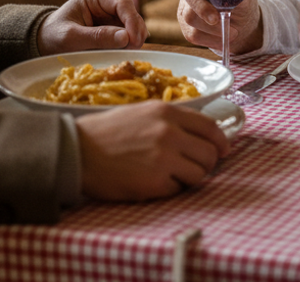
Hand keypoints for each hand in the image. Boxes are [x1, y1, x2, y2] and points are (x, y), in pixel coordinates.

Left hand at [37, 0, 146, 53]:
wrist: (46, 40)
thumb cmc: (54, 36)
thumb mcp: (72, 38)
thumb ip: (97, 37)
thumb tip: (126, 38)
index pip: (122, 4)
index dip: (132, 21)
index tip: (133, 40)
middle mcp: (107, 0)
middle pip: (131, 13)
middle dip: (135, 32)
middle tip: (134, 50)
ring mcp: (111, 12)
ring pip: (133, 24)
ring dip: (134, 38)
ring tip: (129, 52)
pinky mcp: (114, 25)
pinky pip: (128, 33)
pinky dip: (129, 43)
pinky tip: (126, 51)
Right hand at [76, 100, 229, 200]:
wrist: (77, 150)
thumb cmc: (106, 132)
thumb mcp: (142, 113)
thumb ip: (171, 120)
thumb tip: (200, 134)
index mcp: (167, 111)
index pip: (210, 127)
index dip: (221, 141)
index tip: (223, 150)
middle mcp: (169, 132)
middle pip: (210, 153)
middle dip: (207, 163)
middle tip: (196, 168)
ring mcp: (164, 157)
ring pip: (200, 173)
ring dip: (191, 177)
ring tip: (172, 176)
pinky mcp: (155, 182)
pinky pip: (180, 189)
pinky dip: (173, 189)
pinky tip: (155, 183)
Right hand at [167, 0, 263, 53]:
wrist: (244, 26)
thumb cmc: (243, 2)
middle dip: (202, 6)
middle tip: (217, 18)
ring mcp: (185, 6)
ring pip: (190, 16)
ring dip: (214, 28)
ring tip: (234, 29)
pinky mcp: (186, 27)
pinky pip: (194, 35)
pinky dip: (213, 38)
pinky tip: (224, 35)